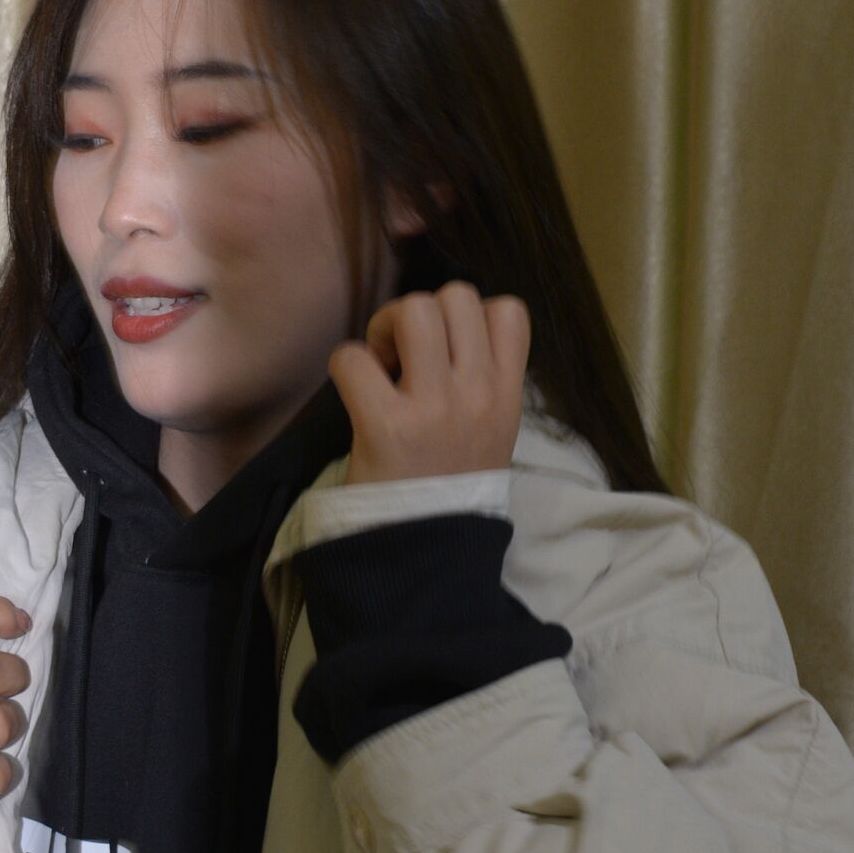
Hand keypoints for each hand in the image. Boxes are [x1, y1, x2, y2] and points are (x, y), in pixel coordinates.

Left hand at [326, 281, 531, 487]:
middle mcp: (478, 395)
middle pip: (455, 296)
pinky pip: (353, 358)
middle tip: (401, 355)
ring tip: (381, 365)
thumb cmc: (448, 486)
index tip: (446, 349)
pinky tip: (354, 395)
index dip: (469, 314)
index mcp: (507, 396)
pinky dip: (345, 366)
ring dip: (385, 327)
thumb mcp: (491, 432)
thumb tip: (437, 328)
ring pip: (414, 310)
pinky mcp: (386, 426)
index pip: (508, 310)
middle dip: (418, 312)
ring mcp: (435, 409)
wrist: (425, 556)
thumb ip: (478, 380)